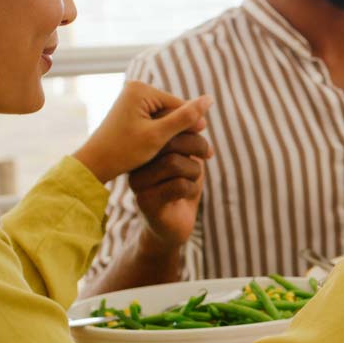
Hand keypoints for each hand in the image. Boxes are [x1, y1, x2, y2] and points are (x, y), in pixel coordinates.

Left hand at [73, 81, 213, 183]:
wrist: (94, 164)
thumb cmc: (124, 151)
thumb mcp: (159, 135)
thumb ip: (185, 117)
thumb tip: (210, 99)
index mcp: (141, 89)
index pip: (179, 105)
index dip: (192, 128)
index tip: (206, 153)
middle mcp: (135, 89)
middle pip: (172, 110)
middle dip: (182, 131)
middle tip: (203, 156)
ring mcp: (132, 99)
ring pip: (165, 117)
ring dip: (172, 134)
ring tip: (186, 156)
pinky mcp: (130, 110)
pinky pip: (154, 120)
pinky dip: (161, 135)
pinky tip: (166, 150)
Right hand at [129, 131, 212, 249]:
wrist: (171, 228)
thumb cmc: (181, 190)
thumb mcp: (187, 161)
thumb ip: (188, 140)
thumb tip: (198, 114)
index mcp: (143, 151)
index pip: (162, 128)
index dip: (187, 128)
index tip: (202, 141)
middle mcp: (136, 165)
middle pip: (168, 142)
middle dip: (196, 145)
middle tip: (207, 155)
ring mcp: (138, 184)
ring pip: (174, 163)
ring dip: (195, 170)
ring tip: (194, 179)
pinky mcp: (146, 202)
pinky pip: (178, 185)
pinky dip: (192, 188)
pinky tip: (188, 194)